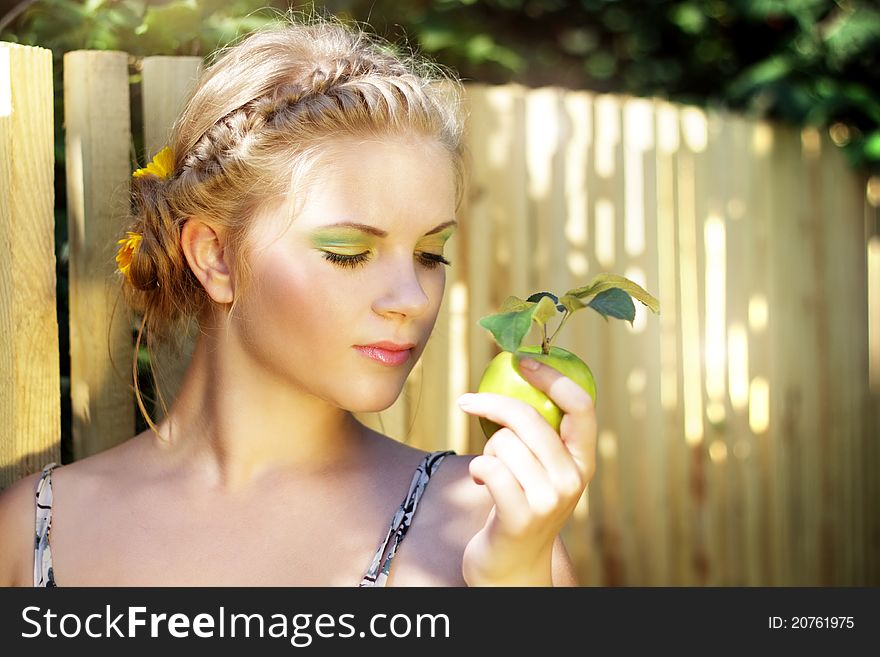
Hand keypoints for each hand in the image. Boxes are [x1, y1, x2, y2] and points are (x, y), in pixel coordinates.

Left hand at [456, 357, 596, 585]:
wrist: (511, 568)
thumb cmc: (517, 506)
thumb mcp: (540, 470)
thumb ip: (538, 434)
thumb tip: (514, 373)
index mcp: (582, 460)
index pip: (581, 405)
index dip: (552, 376)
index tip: (521, 360)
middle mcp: (573, 479)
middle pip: (529, 417)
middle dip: (491, 405)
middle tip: (467, 402)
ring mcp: (550, 500)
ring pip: (503, 443)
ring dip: (486, 452)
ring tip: (490, 473)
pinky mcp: (522, 516)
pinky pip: (488, 468)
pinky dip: (476, 470)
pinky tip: (481, 485)